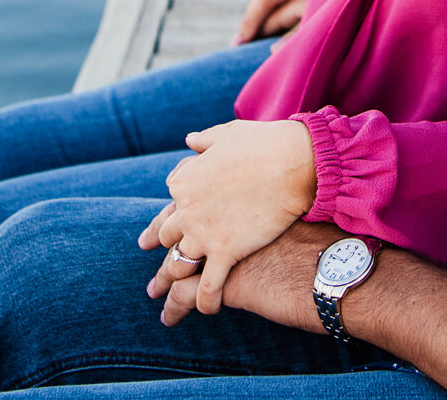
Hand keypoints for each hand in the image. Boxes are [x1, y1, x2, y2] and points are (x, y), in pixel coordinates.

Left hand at [137, 119, 317, 315]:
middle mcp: (186, 210)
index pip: (170, 206)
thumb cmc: (263, 143)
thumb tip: (190, 140)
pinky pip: (208, 286)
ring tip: (165, 299)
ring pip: (179, 264)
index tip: (162, 233)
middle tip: (154, 273)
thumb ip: (204, 141)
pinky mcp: (225, 252)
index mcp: (183, 182)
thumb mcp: (226, 134)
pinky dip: (205, 302)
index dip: (168, 220)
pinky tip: (208, 311)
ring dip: (171, 283)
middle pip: (168, 236)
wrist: (292, 161)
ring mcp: (203, 233)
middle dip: (161, 255)